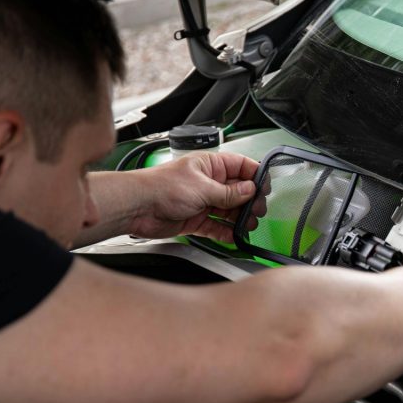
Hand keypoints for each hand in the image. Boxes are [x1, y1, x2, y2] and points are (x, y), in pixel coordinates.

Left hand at [129, 152, 258, 242]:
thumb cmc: (161, 187)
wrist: (137, 207)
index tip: (265, 187)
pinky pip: (216, 226)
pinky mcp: (196, 219)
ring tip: (247, 225)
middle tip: (257, 211)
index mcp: (210, 166)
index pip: (240, 166)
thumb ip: (229, 192)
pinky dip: (225, 232)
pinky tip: (234, 236)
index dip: (255, 176)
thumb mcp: (203, 188)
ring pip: (229, 210)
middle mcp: (208, 182)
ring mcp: (202, 201)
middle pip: (238, 191)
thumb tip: (249, 190)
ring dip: (239, 219)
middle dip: (249, 201)